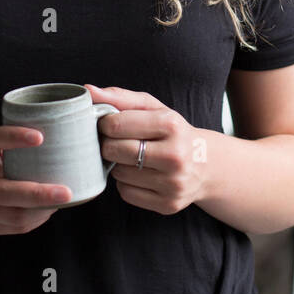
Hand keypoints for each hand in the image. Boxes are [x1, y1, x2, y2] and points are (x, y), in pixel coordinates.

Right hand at [0, 126, 72, 235]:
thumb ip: (8, 145)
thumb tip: (56, 136)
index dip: (14, 137)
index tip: (40, 136)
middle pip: (3, 192)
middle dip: (39, 194)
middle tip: (66, 191)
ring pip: (12, 216)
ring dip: (42, 210)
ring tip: (61, 201)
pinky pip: (13, 228)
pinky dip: (35, 220)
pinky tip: (46, 211)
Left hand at [84, 84, 205, 215]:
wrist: (206, 164)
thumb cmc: (172, 132)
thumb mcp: (153, 108)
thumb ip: (120, 97)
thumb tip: (87, 90)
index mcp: (171, 125)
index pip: (116, 125)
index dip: (105, 124)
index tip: (108, 124)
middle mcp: (175, 155)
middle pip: (115, 150)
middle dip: (109, 145)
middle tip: (116, 142)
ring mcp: (172, 183)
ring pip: (119, 174)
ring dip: (118, 165)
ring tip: (132, 158)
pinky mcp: (167, 203)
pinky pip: (126, 193)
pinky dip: (126, 183)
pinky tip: (139, 175)